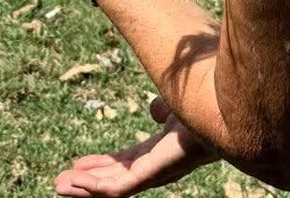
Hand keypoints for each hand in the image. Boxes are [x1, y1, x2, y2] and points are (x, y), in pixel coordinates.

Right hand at [54, 97, 216, 196]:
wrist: (229, 105)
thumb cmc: (210, 101)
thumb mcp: (178, 103)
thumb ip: (165, 110)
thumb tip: (154, 112)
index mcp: (166, 150)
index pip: (129, 162)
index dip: (103, 164)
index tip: (78, 163)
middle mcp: (162, 165)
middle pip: (118, 179)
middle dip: (89, 181)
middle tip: (61, 183)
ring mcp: (160, 172)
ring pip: (116, 189)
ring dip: (86, 189)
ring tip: (60, 186)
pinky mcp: (158, 173)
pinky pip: (121, 188)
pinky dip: (96, 188)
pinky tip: (77, 183)